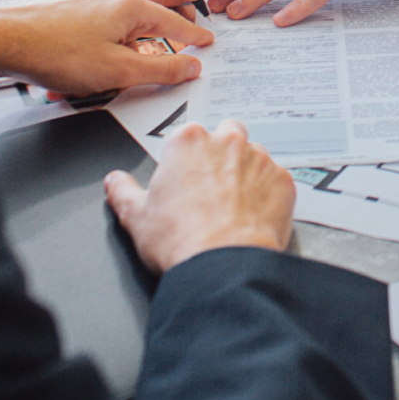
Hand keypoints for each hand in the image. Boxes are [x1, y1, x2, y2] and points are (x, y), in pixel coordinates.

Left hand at [0, 0, 212, 93]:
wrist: (2, 39)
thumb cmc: (55, 51)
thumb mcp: (118, 70)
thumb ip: (160, 70)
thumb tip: (190, 67)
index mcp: (131, 5)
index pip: (175, 22)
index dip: (193, 36)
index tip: (206, 42)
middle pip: (147, 25)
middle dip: (151, 51)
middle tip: (159, 68)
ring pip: (119, 30)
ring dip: (117, 56)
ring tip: (102, 79)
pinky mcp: (70, 9)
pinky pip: (98, 31)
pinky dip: (97, 52)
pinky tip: (81, 70)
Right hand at [104, 120, 294, 272]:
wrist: (222, 266)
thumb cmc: (181, 240)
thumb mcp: (136, 217)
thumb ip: (123, 191)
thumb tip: (115, 181)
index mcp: (188, 141)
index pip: (188, 136)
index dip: (186, 159)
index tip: (185, 178)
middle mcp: (227, 141)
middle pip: (227, 133)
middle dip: (221, 153)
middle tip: (211, 186)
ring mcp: (259, 159)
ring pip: (255, 156)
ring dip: (247, 172)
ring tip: (233, 205)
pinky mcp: (283, 181)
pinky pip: (276, 180)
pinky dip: (268, 194)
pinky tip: (253, 216)